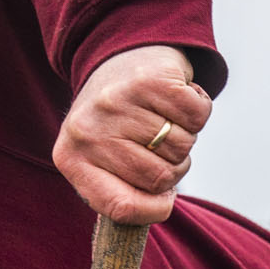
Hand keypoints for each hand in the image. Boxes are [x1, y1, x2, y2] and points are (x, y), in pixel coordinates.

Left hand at [53, 44, 211, 224]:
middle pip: (160, 178)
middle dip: (173, 166)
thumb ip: (119, 190)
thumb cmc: (116, 120)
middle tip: (160, 143)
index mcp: (72, 159)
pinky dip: (197, 110)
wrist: (120, 56)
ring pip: (182, 147)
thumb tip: (158, 208)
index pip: (121, 207)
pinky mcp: (149, 80)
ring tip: (164, 118)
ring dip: (185, 136)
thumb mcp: (101, 157)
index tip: (165, 203)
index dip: (153, 212)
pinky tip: (177, 99)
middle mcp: (88, 131)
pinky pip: (197, 116)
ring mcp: (117, 103)